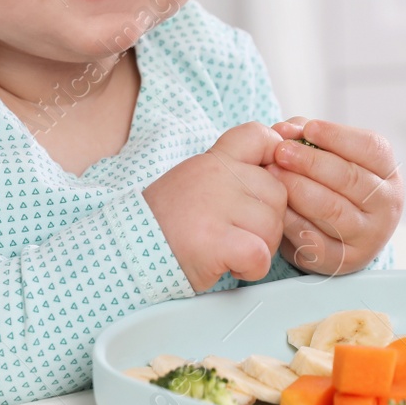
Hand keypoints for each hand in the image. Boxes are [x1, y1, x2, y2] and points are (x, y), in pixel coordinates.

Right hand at [144, 122, 287, 291]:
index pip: (259, 136)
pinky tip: (231, 267)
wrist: (127, 250)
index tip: (267, 182)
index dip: (275, 157)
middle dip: (269, 222)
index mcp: (213, 160)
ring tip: (231, 251)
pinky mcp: (215, 241)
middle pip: (278, 192)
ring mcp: (215, 206)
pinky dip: (252, 268)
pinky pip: (260, 254)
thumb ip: (230, 174)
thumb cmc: (167, 224)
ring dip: (260, 247)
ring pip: (273, 226)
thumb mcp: (196, 182)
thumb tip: (276, 170)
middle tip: (241, 234)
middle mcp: (216, 176)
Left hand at [267, 118, 402, 276]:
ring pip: (334, 210)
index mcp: (387, 172)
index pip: (371, 149)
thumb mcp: (324, 155)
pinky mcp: (345, 261)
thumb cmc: (328, 183)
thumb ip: (305, 135)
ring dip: (299, 189)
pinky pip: (316, 239)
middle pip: (350, 178)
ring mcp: (369, 236)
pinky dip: (292, 221)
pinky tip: (276, 206)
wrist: (331, 234)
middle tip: (281, 152)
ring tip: (272, 173)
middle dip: (311, 162)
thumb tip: (284, 130)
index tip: (308, 129)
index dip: (338, 136)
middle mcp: (386, 205)